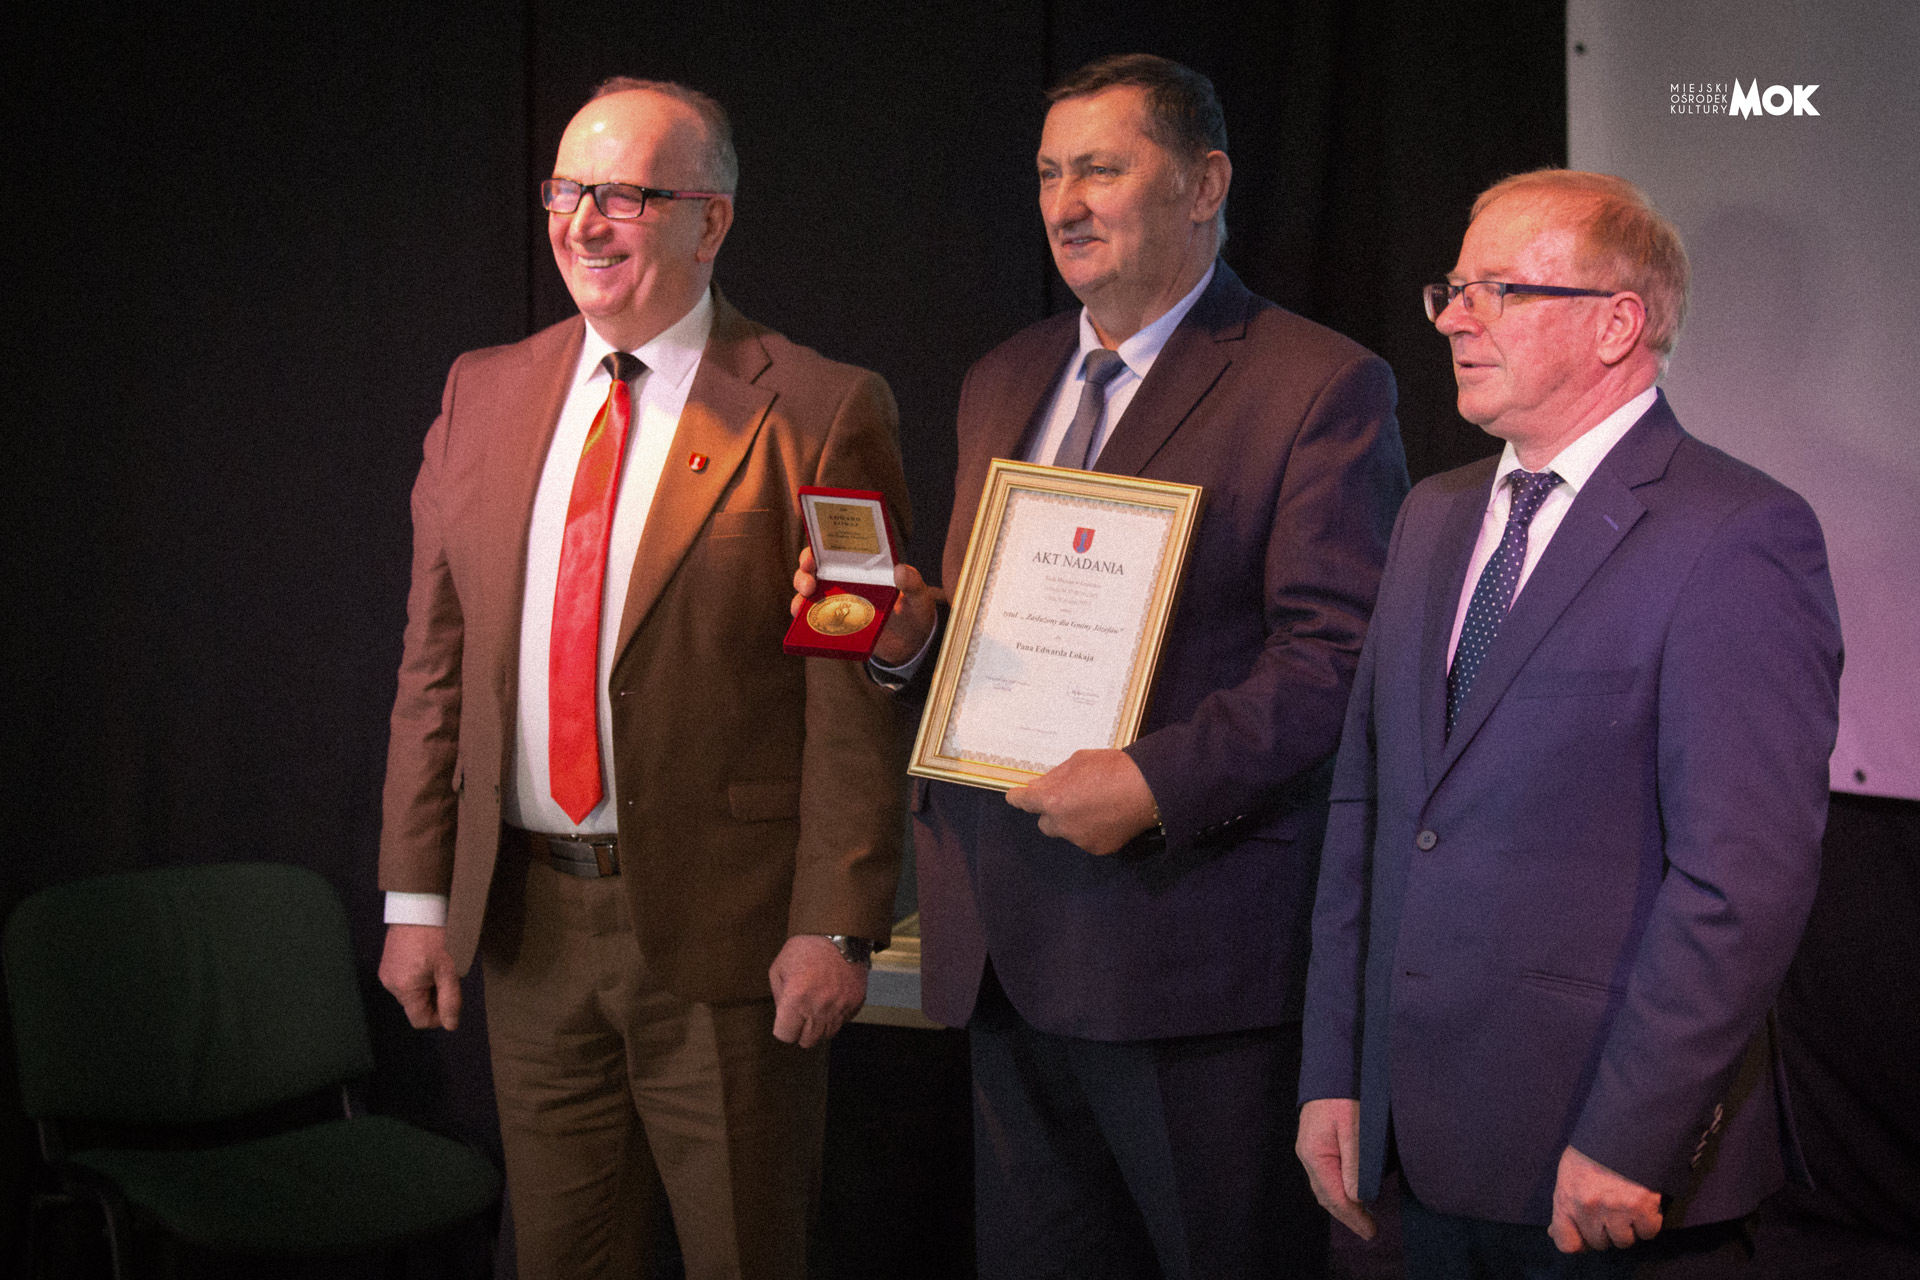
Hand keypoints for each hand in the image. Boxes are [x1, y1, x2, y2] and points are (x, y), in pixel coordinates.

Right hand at [379, 923, 461, 1030]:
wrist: (419, 904)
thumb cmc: (437, 935)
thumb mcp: (450, 968)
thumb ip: (450, 1000)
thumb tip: (450, 1026)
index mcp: (404, 988)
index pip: (420, 1020)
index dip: (440, 1016)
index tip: (452, 997)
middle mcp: (390, 983)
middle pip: (416, 1006)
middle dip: (434, 996)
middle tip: (446, 973)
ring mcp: (387, 971)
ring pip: (411, 992)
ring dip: (427, 984)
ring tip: (437, 962)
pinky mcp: (388, 961)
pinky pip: (405, 979)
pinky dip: (418, 974)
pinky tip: (427, 957)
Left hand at [769, 935, 868, 1047]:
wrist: (839, 933)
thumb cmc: (806, 948)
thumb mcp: (779, 968)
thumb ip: (778, 996)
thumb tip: (783, 1015)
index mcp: (796, 999)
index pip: (786, 1035)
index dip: (784, 1028)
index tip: (786, 1020)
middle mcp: (818, 1008)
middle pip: (807, 1041)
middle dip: (801, 1030)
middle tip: (801, 1014)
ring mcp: (839, 1007)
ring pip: (827, 1034)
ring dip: (820, 1025)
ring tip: (818, 1006)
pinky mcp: (855, 1003)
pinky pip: (844, 1021)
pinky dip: (837, 1015)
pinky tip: (832, 998)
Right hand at [791, 546, 939, 665]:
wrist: (912, 643)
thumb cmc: (914, 611)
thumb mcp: (919, 595)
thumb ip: (913, 583)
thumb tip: (900, 570)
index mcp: (864, 565)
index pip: (838, 545)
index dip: (820, 539)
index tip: (814, 544)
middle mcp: (845, 578)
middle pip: (816, 566)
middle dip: (805, 567)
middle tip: (809, 579)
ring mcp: (837, 600)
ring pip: (808, 590)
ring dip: (800, 592)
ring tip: (803, 600)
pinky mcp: (834, 622)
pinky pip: (812, 617)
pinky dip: (802, 617)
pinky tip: (800, 618)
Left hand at [1005, 748, 1157, 854]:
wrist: (1150, 789)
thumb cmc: (1113, 768)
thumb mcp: (1078, 761)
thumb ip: (1053, 777)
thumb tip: (1036, 787)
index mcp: (1052, 801)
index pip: (1023, 802)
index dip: (1018, 798)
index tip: (1016, 796)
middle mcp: (1061, 824)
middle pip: (1044, 822)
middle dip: (1050, 811)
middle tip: (1068, 797)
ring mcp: (1079, 839)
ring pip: (1066, 831)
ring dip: (1072, 820)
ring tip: (1095, 805)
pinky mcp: (1098, 848)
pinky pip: (1086, 838)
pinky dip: (1091, 830)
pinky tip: (1107, 816)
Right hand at [1296, 1098, 1377, 1240]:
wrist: (1331, 1065)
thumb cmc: (1343, 1094)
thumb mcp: (1354, 1127)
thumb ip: (1355, 1163)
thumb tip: (1356, 1197)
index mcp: (1314, 1154)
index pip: (1334, 1196)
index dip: (1353, 1217)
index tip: (1371, 1233)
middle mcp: (1308, 1154)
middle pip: (1326, 1195)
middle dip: (1347, 1215)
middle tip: (1369, 1230)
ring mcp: (1310, 1148)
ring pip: (1325, 1186)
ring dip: (1343, 1203)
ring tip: (1363, 1216)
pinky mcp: (1316, 1141)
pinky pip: (1326, 1174)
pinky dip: (1339, 1188)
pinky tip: (1352, 1190)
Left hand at [1549, 1144, 1662, 1251]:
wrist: (1624, 1127)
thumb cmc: (1592, 1149)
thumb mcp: (1568, 1173)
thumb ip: (1563, 1205)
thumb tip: (1554, 1231)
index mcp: (1567, 1199)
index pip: (1566, 1244)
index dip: (1578, 1242)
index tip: (1585, 1235)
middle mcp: (1589, 1209)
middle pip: (1599, 1244)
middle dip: (1604, 1231)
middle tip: (1610, 1211)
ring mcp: (1617, 1211)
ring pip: (1624, 1242)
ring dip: (1627, 1229)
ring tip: (1626, 1207)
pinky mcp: (1643, 1208)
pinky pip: (1648, 1233)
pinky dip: (1648, 1223)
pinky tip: (1643, 1206)